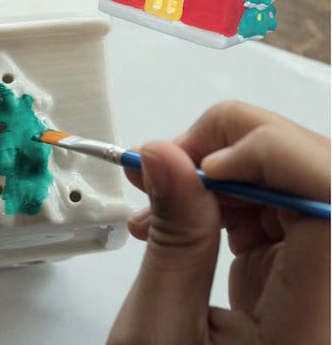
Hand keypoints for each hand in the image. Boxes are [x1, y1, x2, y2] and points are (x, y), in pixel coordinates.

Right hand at [107, 101, 329, 344]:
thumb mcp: (160, 332)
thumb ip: (173, 238)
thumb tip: (164, 155)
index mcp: (322, 329)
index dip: (271, 154)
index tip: (199, 162)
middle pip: (319, 177)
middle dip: (235, 150)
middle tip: (169, 162)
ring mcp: (329, 287)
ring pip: (298, 181)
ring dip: (223, 173)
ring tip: (163, 198)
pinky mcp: (311, 277)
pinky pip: (280, 207)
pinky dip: (227, 196)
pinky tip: (188, 217)